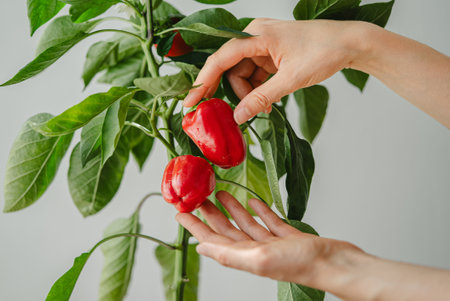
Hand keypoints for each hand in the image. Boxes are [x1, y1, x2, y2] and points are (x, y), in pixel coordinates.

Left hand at [176, 191, 360, 286]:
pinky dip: (258, 210)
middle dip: (211, 214)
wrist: (334, 262)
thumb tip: (201, 249)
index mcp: (245, 257)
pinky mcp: (287, 236)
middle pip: (226, 230)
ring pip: (246, 224)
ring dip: (232, 209)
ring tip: (220, 193)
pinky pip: (268, 221)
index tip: (181, 213)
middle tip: (198, 198)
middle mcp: (255, 251)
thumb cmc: (300, 264)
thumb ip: (229, 254)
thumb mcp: (259, 258)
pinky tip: (252, 200)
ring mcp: (272, 243)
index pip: (212, 240)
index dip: (195, 227)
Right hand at [183, 19, 366, 123]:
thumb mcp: (290, 79)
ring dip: (250, 94)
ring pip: (243, 74)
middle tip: (241, 114)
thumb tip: (238, 117)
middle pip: (231, 69)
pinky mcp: (271, 54)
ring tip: (265, 108)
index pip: (221, 59)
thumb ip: (262, 98)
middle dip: (237, 93)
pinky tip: (268, 102)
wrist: (350, 43)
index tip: (190, 102)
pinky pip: (255, 75)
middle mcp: (256, 36)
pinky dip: (259, 90)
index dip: (204, 81)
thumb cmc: (324, 52)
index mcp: (257, 35)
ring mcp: (263, 45)